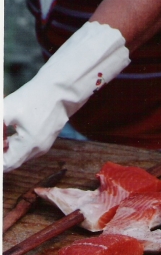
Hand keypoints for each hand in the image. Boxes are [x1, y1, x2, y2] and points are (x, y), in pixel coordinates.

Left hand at [3, 22, 129, 171]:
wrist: (60, 89)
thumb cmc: (35, 97)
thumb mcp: (7, 110)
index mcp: (30, 145)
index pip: (6, 165)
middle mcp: (38, 150)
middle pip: (12, 159)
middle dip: (2, 149)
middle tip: (1, 130)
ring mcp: (44, 145)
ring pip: (19, 153)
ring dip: (7, 145)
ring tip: (4, 127)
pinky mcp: (45, 139)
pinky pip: (27, 146)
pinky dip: (16, 140)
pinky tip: (10, 126)